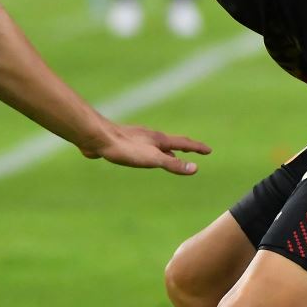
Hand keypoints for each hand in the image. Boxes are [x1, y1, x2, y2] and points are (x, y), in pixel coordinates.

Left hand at [83, 122, 211, 174]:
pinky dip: (150, 152)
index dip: (197, 147)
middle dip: (184, 147)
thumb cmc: (124, 148)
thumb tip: (195, 168)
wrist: (97, 137)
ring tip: (170, 157)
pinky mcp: (123, 143)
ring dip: (167, 151)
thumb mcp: (152, 159)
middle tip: (194, 150)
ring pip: (156, 145)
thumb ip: (173, 164)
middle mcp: (150, 137)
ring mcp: (137, 139)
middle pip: (171, 143)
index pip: (183, 143)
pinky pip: (142, 148)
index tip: (209, 150)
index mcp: (159, 140)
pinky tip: (142, 156)